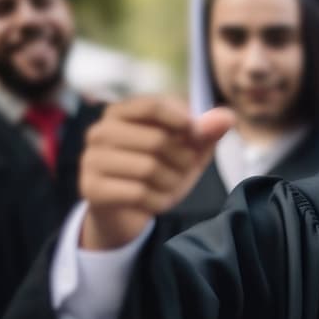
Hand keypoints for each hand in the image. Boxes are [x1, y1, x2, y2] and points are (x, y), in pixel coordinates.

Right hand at [79, 96, 233, 249]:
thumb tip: (228, 116)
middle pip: (157, 140)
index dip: (183, 121)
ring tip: (170, 185)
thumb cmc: (160, 172)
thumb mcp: (188, 152)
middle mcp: (100, 131)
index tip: (198, 137)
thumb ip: (207, 132)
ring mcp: (91, 159)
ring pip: (149, 168)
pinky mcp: (91, 188)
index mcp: (122, 112)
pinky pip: (139, 193)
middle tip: (185, 168)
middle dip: (182, 159)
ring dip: (172, 182)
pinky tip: (157, 201)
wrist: (128, 212)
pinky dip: (159, 200)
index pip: (154, 106)